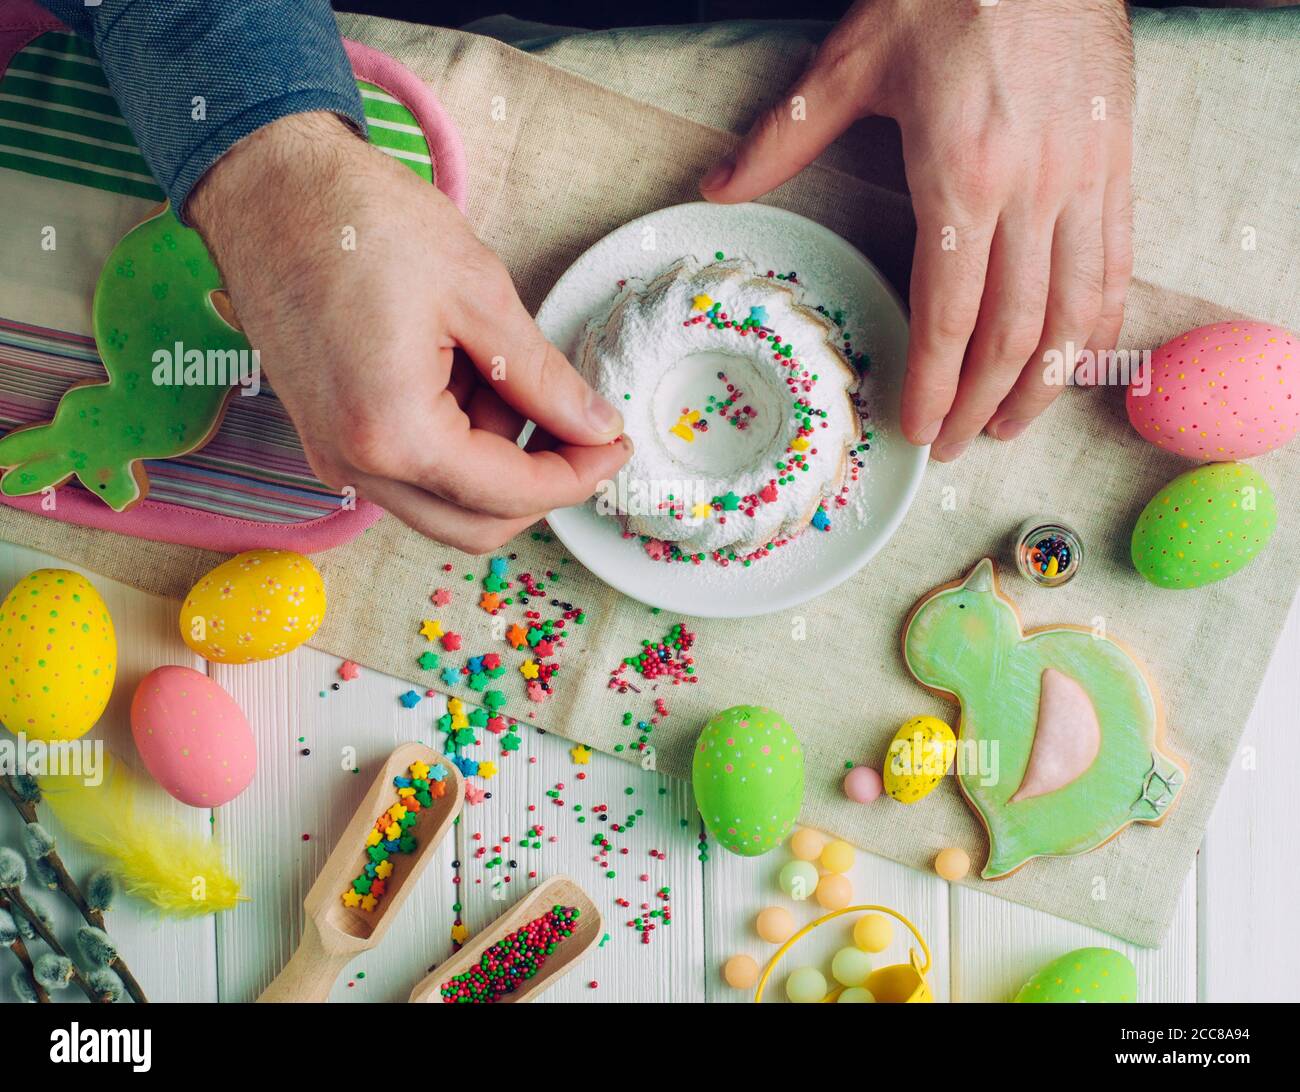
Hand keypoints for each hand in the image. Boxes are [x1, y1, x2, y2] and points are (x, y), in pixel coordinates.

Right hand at [189, 112, 629, 550]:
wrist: (265, 185)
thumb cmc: (359, 221)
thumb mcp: (477, 293)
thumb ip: (543, 377)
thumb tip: (594, 424)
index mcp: (393, 434)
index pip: (509, 494)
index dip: (577, 475)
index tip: (616, 443)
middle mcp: (354, 464)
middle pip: (474, 526)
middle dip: (540, 482)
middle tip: (581, 426)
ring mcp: (334, 454)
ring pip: (443, 503)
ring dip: (496, 461)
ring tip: (508, 372)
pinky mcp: (328, 434)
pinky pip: (410, 471)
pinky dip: (457, 444)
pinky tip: (470, 376)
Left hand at [700, 0, 1133, 459]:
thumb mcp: (851, 60)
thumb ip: (784, 137)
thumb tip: (718, 186)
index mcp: (962, 175)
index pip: (950, 314)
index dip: (936, 385)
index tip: (920, 430)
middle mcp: (1033, 189)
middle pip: (1014, 331)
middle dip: (985, 403)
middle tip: (960, 445)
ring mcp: (1086, 178)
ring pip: (1077, 310)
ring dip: (1047, 381)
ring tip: (1016, 424)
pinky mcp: (1118, 161)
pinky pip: (1119, 262)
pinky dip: (1100, 322)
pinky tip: (1077, 357)